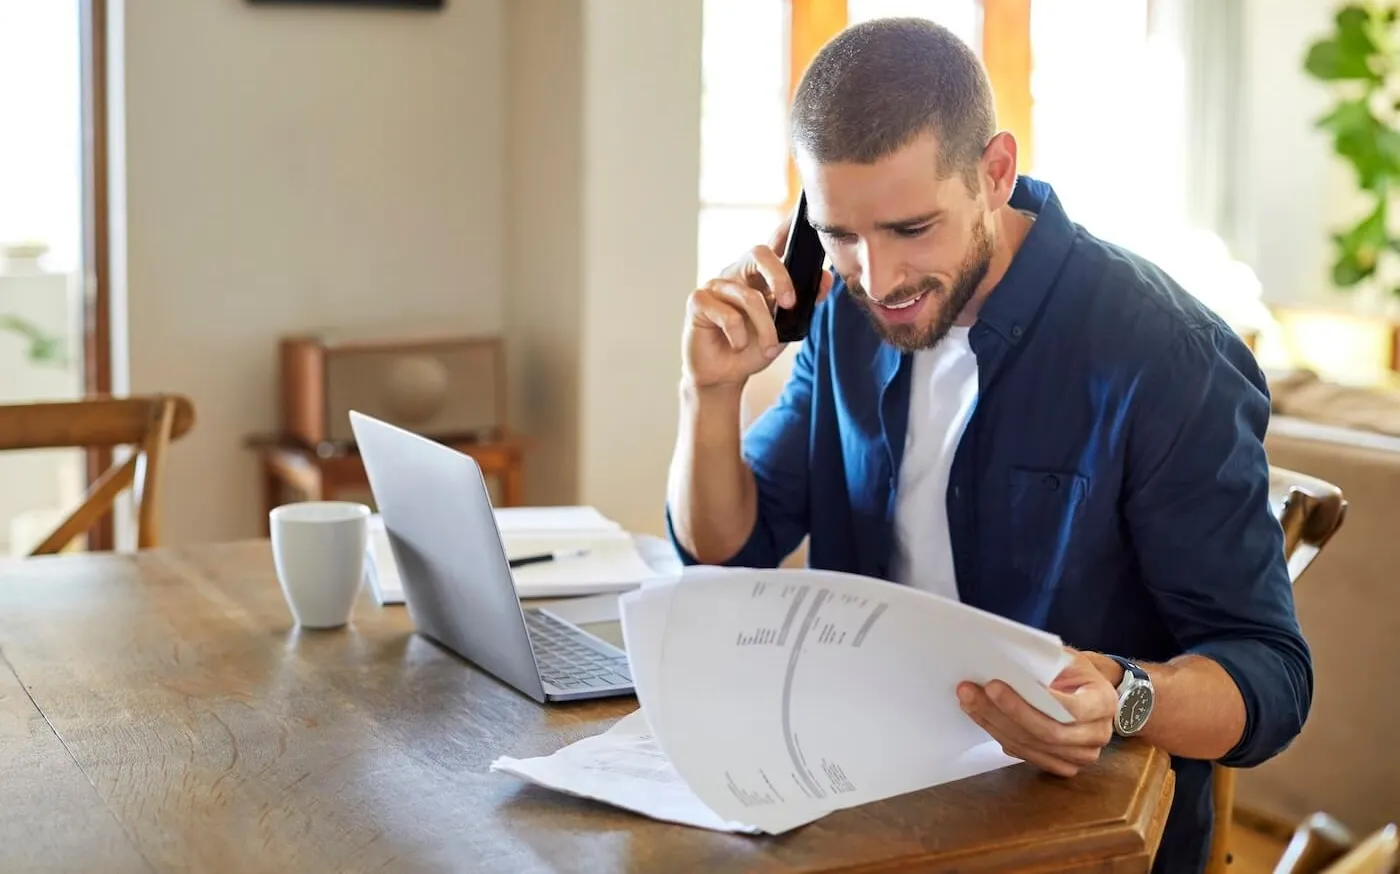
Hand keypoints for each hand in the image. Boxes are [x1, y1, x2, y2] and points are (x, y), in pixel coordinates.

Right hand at [682, 213, 834, 391]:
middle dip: (780, 277)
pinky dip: (739, 336)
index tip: (799, 217)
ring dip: (765, 329)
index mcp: (758, 276)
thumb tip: (827, 278)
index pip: (772, 244)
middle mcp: (736, 273)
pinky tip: (736, 344)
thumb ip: (806, 303)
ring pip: (749, 297)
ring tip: (768, 349)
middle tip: (790, 304)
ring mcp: (715, 285)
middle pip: (758, 253)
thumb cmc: (753, 347)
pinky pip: (727, 314)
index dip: (785, 227)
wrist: (725, 375)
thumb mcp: (786, 328)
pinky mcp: (698, 301)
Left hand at [957, 648, 1118, 777]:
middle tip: (970, 692)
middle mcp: (1096, 734)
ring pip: (1032, 746)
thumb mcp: (1068, 659)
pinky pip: (1027, 755)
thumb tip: (1004, 662)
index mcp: (1103, 703)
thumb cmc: (1077, 672)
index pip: (1072, 710)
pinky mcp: (1063, 765)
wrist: (1090, 693)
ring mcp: (1081, 756)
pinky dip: (1000, 735)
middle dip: (1003, 712)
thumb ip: (1045, 663)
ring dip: (994, 724)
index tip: (995, 685)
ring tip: (968, 701)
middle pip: (1047, 732)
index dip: (1030, 702)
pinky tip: (981, 717)